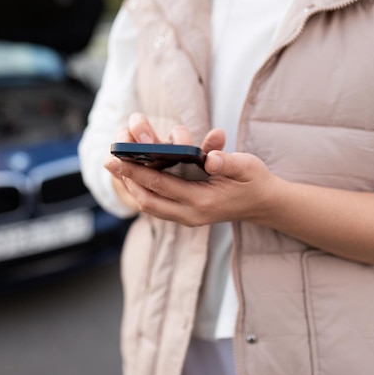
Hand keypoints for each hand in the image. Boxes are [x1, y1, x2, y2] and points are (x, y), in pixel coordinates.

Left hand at [105, 113, 279, 225]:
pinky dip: (143, 192)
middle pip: (148, 201)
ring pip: (150, 206)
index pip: (161, 186)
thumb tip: (210, 156)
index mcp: (202, 202)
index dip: (137, 172)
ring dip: (132, 187)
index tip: (119, 159)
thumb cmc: (255, 181)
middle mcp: (191, 215)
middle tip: (109, 162)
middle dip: (127, 181)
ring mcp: (187, 219)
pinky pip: (158, 206)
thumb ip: (228, 161)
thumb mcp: (247, 166)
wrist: (264, 204)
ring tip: (116, 168)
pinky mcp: (186, 217)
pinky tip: (134, 178)